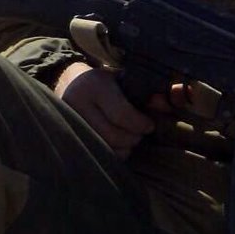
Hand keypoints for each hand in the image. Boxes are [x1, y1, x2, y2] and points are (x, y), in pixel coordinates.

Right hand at [55, 62, 174, 158]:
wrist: (67, 82)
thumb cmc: (103, 81)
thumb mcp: (123, 78)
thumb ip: (146, 92)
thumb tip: (167, 105)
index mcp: (94, 86)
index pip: (121, 114)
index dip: (140, 123)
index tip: (150, 125)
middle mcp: (78, 105)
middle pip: (113, 135)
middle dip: (133, 138)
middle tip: (141, 133)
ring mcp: (70, 123)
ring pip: (104, 148)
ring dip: (124, 148)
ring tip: (130, 138)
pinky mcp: (67, 137)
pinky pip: (95, 155)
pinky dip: (111, 154)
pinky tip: (117, 144)